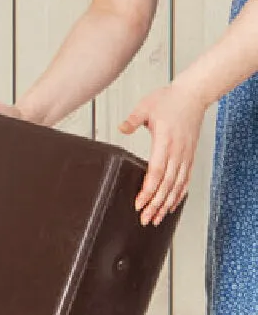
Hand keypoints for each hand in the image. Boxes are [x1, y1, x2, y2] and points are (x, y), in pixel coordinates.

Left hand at [119, 82, 207, 226]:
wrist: (193, 95)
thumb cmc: (169, 100)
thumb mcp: (145, 107)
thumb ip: (133, 120)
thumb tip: (121, 128)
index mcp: (165, 141)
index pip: (156, 171)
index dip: (148, 190)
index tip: (139, 203)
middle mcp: (177, 152)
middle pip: (166, 184)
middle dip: (155, 204)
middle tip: (145, 219)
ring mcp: (185, 155)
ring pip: (177, 186)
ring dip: (166, 204)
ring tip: (156, 218)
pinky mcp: (189, 156)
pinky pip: (185, 180)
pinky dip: (179, 195)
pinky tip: (171, 205)